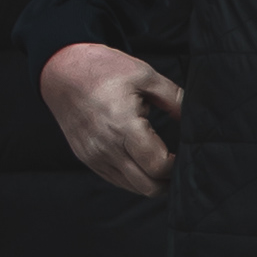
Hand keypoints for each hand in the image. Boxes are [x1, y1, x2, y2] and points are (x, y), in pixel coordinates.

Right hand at [39, 43, 184, 203]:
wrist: (62, 72)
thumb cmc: (104, 69)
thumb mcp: (145, 76)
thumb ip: (174, 99)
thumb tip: (195, 119)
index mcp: (124, 126)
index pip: (157, 166)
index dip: (176, 165)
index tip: (183, 153)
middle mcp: (107, 147)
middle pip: (147, 186)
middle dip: (167, 180)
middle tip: (176, 163)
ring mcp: (94, 156)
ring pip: (132, 187)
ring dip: (150, 180)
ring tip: (160, 161)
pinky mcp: (86, 159)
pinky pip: (116, 179)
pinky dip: (133, 176)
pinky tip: (140, 159)